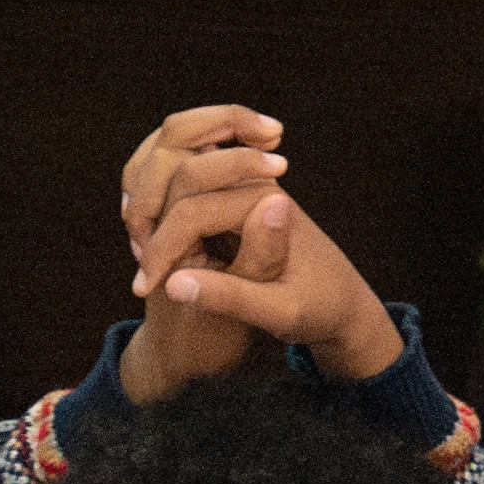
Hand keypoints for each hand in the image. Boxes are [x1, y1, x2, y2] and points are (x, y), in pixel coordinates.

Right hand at [115, 105, 402, 400]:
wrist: (345, 301)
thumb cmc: (318, 310)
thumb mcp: (279, 313)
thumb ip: (230, 298)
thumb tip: (174, 285)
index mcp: (265, 204)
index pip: (191, 211)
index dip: (161, 251)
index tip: (144, 291)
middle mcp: (255, 183)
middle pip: (178, 175)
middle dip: (148, 224)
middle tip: (139, 279)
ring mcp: (244, 185)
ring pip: (177, 170)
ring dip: (150, 208)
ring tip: (141, 260)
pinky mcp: (237, 195)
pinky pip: (187, 187)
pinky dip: (162, 209)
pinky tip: (154, 248)